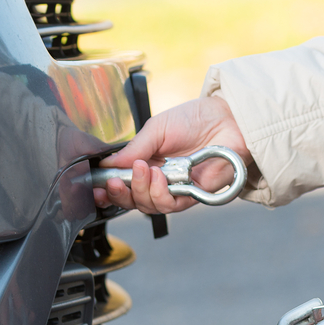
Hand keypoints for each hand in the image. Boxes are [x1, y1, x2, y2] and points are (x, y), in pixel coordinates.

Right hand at [93, 95, 251, 214]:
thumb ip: (133, 149)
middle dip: (120, 194)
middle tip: (115, 181)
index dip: (108, 190)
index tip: (97, 188)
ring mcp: (175, 189)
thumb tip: (107, 165)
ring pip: (149, 205)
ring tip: (145, 169)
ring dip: (141, 190)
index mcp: (146, 162)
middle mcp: (159, 179)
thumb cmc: (194, 119)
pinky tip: (159, 177)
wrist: (226, 119)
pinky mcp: (193, 195)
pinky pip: (170, 205)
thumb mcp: (155, 128)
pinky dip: (160, 193)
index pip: (123, 184)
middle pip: (132, 200)